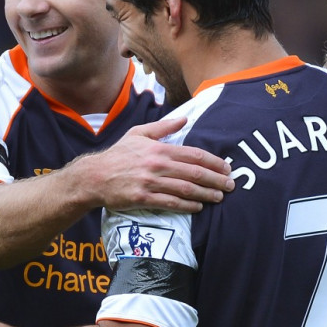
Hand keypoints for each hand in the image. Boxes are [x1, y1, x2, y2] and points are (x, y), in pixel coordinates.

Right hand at [77, 117, 234, 212]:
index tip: (227, 167)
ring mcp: (150, 182)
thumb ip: (163, 127)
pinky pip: (171, 203)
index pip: (193, 154)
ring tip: (219, 197)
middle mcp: (157, 165)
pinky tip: (199, 206)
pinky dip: (187, 206)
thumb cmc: (118, 154)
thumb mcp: (139, 133)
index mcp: (159, 148)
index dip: (213, 162)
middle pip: (194, 173)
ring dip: (206, 194)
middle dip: (216, 179)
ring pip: (186, 189)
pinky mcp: (143, 198)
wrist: (95, 176)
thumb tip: (184, 119)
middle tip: (231, 185)